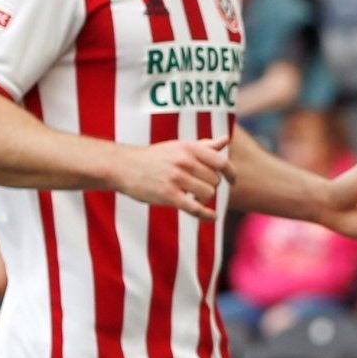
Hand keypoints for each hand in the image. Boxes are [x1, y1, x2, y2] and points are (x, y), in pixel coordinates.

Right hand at [115, 135, 229, 221]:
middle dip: (210, 186)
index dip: (231, 173)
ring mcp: (176, 178)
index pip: (221, 162)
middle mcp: (185, 161)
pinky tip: (213, 217)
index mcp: (189, 148)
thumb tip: (226, 139)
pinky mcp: (168, 195)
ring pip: (208, 193)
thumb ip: (204, 145)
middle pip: (215, 180)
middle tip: (197, 186)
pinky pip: (195, 208)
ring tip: (192, 195)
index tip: (232, 181)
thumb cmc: (155, 157)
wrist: (124, 166)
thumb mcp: (179, 146)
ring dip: (203, 198)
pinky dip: (207, 215)